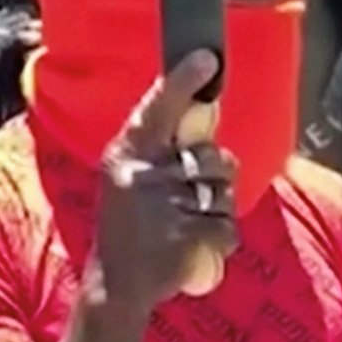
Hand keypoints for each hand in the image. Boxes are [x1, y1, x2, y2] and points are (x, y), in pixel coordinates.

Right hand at [93, 50, 238, 314]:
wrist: (114, 284)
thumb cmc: (127, 226)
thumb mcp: (126, 179)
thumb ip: (158, 149)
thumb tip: (205, 108)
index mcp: (125, 154)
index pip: (158, 109)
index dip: (183, 81)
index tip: (208, 57)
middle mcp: (141, 175)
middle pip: (212, 157)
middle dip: (215, 176)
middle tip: (190, 197)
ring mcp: (162, 206)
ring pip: (223, 194)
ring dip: (217, 211)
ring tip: (187, 224)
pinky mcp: (185, 237)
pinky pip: (226, 228)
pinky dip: (220, 240)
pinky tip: (197, 247)